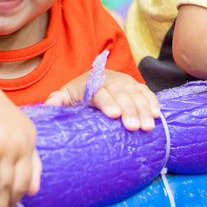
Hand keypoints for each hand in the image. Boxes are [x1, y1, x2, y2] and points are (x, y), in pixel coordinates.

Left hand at [44, 70, 160, 131]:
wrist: (93, 79)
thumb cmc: (78, 94)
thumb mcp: (66, 96)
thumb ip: (57, 100)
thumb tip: (49, 106)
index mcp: (92, 83)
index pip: (100, 92)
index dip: (108, 102)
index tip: (114, 114)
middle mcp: (110, 80)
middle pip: (121, 94)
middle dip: (129, 110)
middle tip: (134, 127)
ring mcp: (125, 82)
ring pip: (136, 94)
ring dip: (144, 109)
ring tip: (148, 126)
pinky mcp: (136, 86)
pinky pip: (146, 92)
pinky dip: (152, 102)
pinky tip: (157, 115)